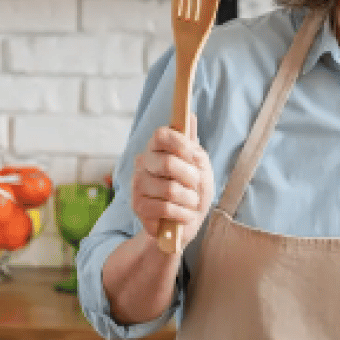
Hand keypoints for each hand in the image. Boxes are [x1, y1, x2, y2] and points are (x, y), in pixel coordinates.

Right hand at [131, 115, 213, 251]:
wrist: (185, 224)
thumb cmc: (193, 192)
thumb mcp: (201, 168)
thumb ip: (194, 147)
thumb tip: (190, 116)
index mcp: (157, 149)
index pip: (161, 134)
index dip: (180, 144)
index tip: (192, 156)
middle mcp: (143, 163)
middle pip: (168, 163)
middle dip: (191, 178)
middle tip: (196, 186)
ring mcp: (137, 184)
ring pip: (169, 189)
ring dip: (189, 199)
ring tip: (191, 203)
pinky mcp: (138, 206)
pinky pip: (165, 208)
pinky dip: (183, 214)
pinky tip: (185, 215)